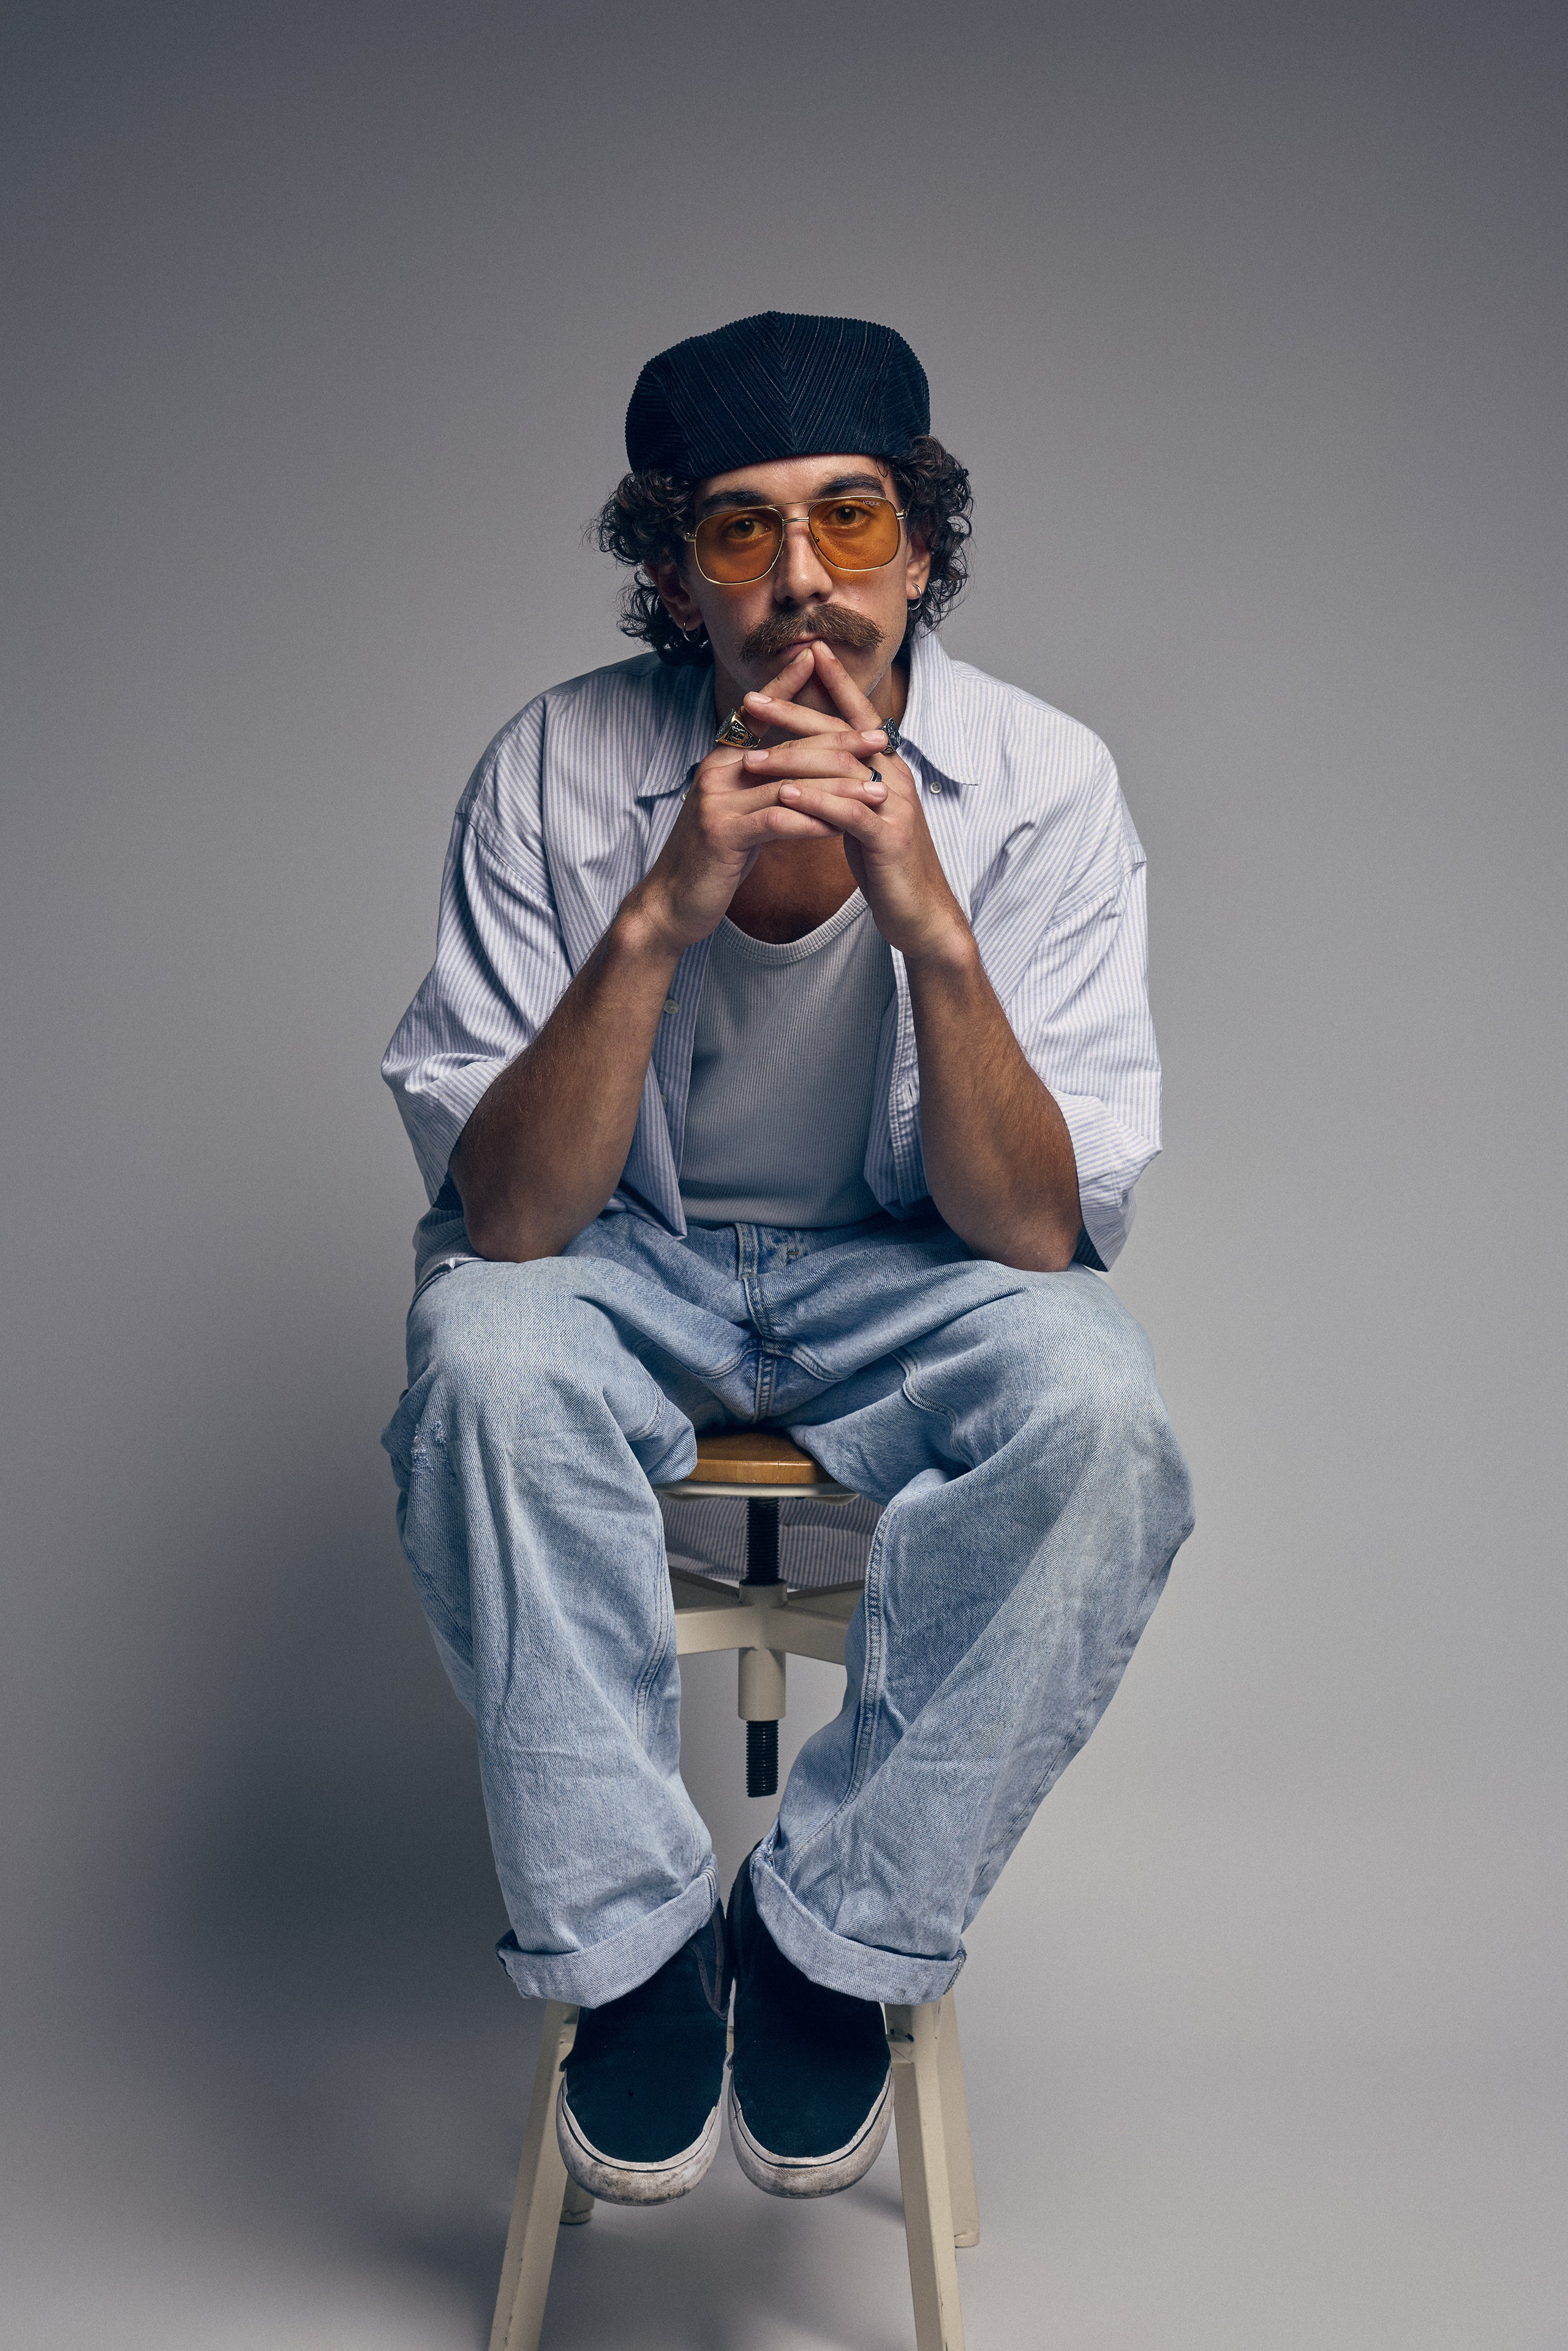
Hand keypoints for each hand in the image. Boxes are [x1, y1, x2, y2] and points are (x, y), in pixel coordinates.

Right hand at [624, 645, 891, 955]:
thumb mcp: (738, 813)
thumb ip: (761, 786)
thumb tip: (796, 768)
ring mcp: (716, 801)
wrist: (671, 903)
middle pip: (787, 748)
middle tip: (879, 738)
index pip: (757, 713)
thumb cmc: (712, 860)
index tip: (816, 657)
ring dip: (838, 788)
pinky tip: (841, 826)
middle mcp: (716, 772)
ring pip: (789, 784)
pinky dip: (812, 821)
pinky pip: (777, 820)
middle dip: (838, 742)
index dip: (785, 684)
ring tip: (877, 790)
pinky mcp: (722, 833)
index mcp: (721, 761)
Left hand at [735, 641, 971, 965]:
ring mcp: (893, 806)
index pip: (857, 715)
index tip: (806, 653)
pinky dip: (815, 803)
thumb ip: (846, 784)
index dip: (834, 683)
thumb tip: (819, 760)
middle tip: (750, 699)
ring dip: (791, 760)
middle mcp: (894, 777)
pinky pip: (846, 814)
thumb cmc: (886, 864)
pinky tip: (784, 797)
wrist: (920, 912)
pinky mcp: (887, 839)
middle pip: (839, 734)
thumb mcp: (863, 815)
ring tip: (750, 758)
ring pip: (839, 770)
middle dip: (793, 714)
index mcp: (887, 767)